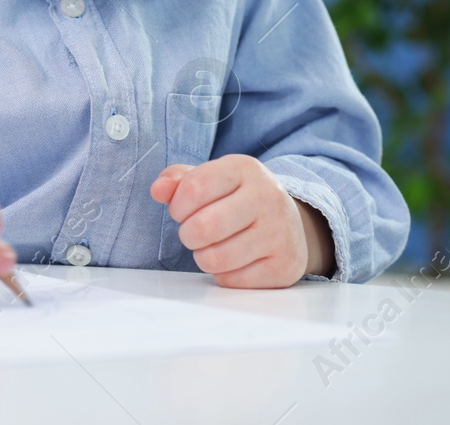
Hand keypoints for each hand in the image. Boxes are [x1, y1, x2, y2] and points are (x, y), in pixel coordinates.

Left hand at [150, 154, 335, 287]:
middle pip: (203, 227)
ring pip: (215, 258)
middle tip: (195, 232)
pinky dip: (223, 274)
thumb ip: (179, 180)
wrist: (291, 223)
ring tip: (213, 246)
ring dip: (203, 257)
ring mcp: (279, 233)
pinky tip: (234, 260)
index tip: (182, 210)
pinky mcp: (284, 266)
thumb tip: (158, 190)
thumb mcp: (212, 178)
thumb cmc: (240, 199)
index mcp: (245, 169)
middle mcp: (268, 197)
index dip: (178, 205)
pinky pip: (231, 280)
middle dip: (188, 234)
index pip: (195, 187)